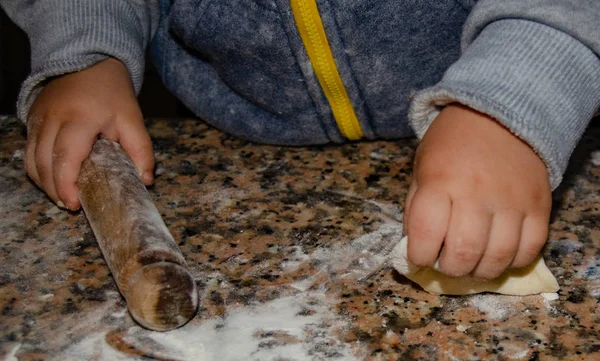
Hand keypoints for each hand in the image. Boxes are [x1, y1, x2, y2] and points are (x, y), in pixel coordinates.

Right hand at [26, 57, 154, 209]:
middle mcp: (52, 118)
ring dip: (44, 183)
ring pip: (31, 160)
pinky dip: (38, 170)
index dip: (66, 184)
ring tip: (63, 197)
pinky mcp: (31, 119)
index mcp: (79, 117)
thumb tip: (146, 181)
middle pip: (43, 163)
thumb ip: (141, 150)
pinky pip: (28, 151)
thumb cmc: (112, 91)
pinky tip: (53, 180)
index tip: (73, 204)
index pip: (66, 156)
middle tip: (70, 206)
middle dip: (54, 190)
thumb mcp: (132, 118)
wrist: (88, 60)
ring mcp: (37, 118)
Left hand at [403, 104, 551, 278]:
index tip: (419, 257)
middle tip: (447, 264)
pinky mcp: (539, 205)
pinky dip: (514, 262)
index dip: (418, 256)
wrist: (500, 115)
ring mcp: (512, 201)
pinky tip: (500, 256)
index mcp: (440, 182)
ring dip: (481, 272)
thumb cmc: (451, 144)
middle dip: (450, 269)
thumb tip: (415, 247)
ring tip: (472, 265)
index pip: (426, 234)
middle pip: (464, 252)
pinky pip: (531, 248)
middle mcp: (476, 193)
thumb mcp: (422, 168)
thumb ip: (416, 208)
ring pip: (498, 257)